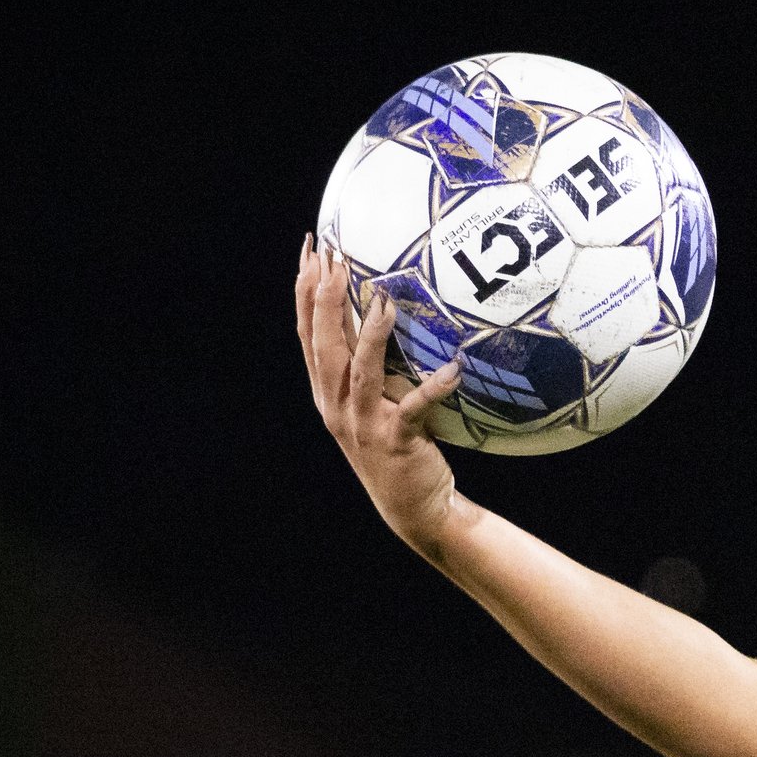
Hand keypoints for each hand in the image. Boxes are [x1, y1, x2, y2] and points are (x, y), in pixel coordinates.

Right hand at [294, 238, 469, 550]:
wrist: (412, 506)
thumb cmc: (397, 443)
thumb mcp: (373, 400)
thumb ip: (368, 361)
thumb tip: (381, 306)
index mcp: (327, 392)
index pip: (307, 332)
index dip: (304, 291)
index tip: (309, 250)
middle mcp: (337, 405)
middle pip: (323, 344)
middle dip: (324, 298)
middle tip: (333, 256)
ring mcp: (363, 424)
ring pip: (360, 370)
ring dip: (370, 333)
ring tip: (383, 297)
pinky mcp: (396, 440)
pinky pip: (416, 407)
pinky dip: (434, 386)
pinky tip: (453, 367)